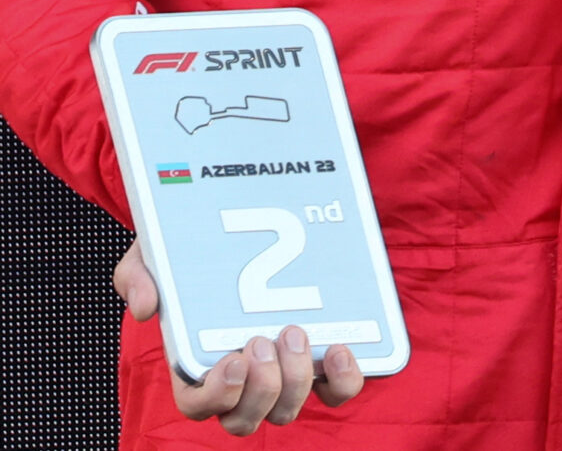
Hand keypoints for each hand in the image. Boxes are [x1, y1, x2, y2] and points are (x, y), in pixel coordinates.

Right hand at [117, 239, 363, 433]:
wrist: (242, 223)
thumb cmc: (192, 252)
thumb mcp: (153, 256)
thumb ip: (138, 277)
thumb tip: (145, 307)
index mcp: (195, 368)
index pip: (198, 406)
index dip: (217, 395)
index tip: (234, 360)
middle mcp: (239, 381)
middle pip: (245, 419)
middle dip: (261, 388)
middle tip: (265, 340)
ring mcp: (281, 375)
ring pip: (286, 410)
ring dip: (296, 381)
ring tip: (297, 332)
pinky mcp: (321, 361)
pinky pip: (335, 392)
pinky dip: (343, 381)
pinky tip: (342, 350)